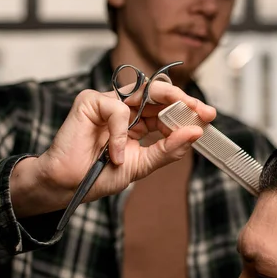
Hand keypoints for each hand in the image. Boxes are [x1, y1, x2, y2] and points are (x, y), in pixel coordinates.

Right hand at [10, 81, 214, 217]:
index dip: (188, 111)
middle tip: (201, 110)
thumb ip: (167, 150)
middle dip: (183, 100)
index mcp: (139, 123)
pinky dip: (120, 132)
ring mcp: (108, 103)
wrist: (67, 186)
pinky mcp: (89, 102)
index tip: (209, 117)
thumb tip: (195, 132)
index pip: (168, 110)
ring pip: (143, 91)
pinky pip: (116, 109)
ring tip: (175, 124)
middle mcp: (126, 109)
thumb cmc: (99, 175)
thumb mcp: (142, 165)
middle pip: (159, 94)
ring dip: (164, 105)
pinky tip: (116, 153)